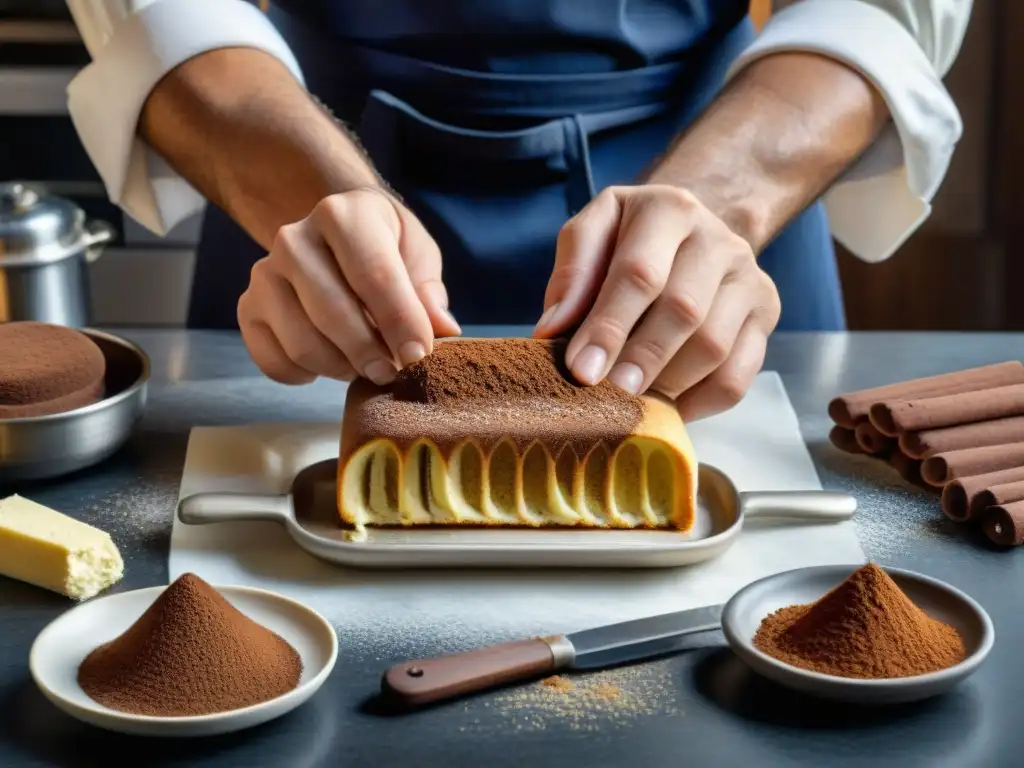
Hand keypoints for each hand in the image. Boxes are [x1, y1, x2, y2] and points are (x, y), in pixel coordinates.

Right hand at [238, 187, 459, 384]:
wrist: (333, 235)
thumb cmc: (384, 246)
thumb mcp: (415, 253)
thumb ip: (428, 290)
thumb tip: (442, 329)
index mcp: (343, 216)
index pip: (373, 275)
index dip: (400, 323)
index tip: (419, 357)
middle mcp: (294, 239)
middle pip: (333, 313)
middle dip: (370, 354)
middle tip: (393, 373)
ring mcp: (265, 275)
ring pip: (303, 345)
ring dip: (342, 368)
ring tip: (366, 365)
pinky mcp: (248, 308)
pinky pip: (275, 362)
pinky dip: (307, 376)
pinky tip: (330, 362)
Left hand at [534, 185, 780, 420]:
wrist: (691, 231)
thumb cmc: (629, 240)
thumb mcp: (591, 235)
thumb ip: (571, 276)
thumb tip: (552, 332)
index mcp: (668, 210)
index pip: (640, 273)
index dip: (608, 326)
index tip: (582, 370)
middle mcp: (718, 239)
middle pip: (683, 311)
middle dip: (640, 360)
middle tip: (610, 396)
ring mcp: (749, 277)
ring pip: (714, 346)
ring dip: (669, 383)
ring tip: (632, 402)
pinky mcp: (765, 312)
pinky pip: (739, 374)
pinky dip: (701, 402)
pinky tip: (669, 408)